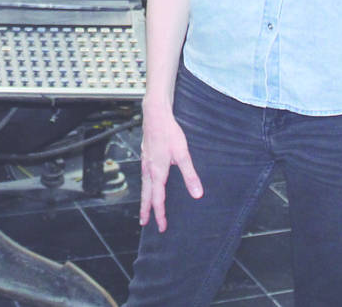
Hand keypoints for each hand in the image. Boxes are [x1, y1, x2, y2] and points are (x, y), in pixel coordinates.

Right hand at [138, 103, 202, 231]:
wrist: (155, 114)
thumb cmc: (169, 132)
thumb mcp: (183, 154)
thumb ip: (190, 175)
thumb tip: (197, 194)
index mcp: (157, 172)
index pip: (158, 199)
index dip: (160, 215)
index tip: (162, 227)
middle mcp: (148, 169)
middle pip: (146, 195)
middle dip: (146, 210)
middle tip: (144, 223)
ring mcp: (145, 162)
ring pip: (143, 185)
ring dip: (144, 198)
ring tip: (144, 207)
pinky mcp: (145, 154)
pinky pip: (143, 175)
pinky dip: (144, 185)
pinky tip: (148, 182)